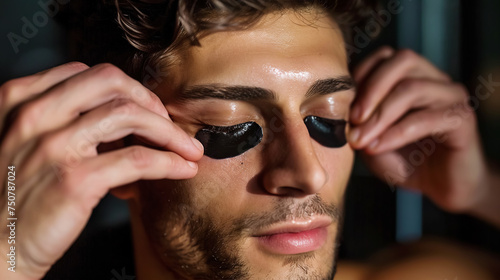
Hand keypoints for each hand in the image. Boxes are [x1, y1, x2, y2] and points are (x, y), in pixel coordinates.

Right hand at [0, 62, 203, 278]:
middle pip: (112, 82)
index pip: (90, 75)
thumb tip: (123, 115)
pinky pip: (138, 159)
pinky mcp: (75, 180)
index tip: (147, 109)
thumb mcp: (27, 143)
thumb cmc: (18, 196)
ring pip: (131, 115)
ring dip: (171, 132)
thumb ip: (63, 121)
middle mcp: (35, 116)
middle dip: (152, 101)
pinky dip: (170, 162)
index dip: (128, 90)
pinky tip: (183, 169)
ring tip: (189, 148)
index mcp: (22, 101)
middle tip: (169, 123)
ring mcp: (54, 146)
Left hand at [348, 47, 488, 214]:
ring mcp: (452, 96)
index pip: (386, 56)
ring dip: (380, 115)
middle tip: (353, 120)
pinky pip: (426, 118)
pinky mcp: (463, 119)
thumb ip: (358, 120)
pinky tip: (378, 147)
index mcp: (414, 76)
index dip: (361, 75)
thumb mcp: (371, 138)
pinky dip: (396, 133)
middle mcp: (435, 79)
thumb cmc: (405, 160)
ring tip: (361, 140)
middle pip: (403, 61)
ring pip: (413, 88)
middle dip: (371, 89)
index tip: (343, 106)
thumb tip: (338, 108)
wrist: (440, 188)